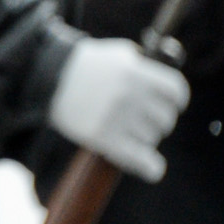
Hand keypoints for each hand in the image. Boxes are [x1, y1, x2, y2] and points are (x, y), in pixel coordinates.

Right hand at [48, 37, 190, 181]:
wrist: (46, 77)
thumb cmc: (86, 65)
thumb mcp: (118, 55)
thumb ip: (146, 67)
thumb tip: (169, 89)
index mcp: (135, 72)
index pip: (175, 91)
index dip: (177, 100)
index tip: (173, 105)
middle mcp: (129, 95)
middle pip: (165, 118)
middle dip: (159, 120)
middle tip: (144, 119)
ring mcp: (115, 118)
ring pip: (151, 138)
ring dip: (145, 137)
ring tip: (129, 131)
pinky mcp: (101, 137)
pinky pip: (138, 158)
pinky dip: (150, 167)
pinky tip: (153, 168)